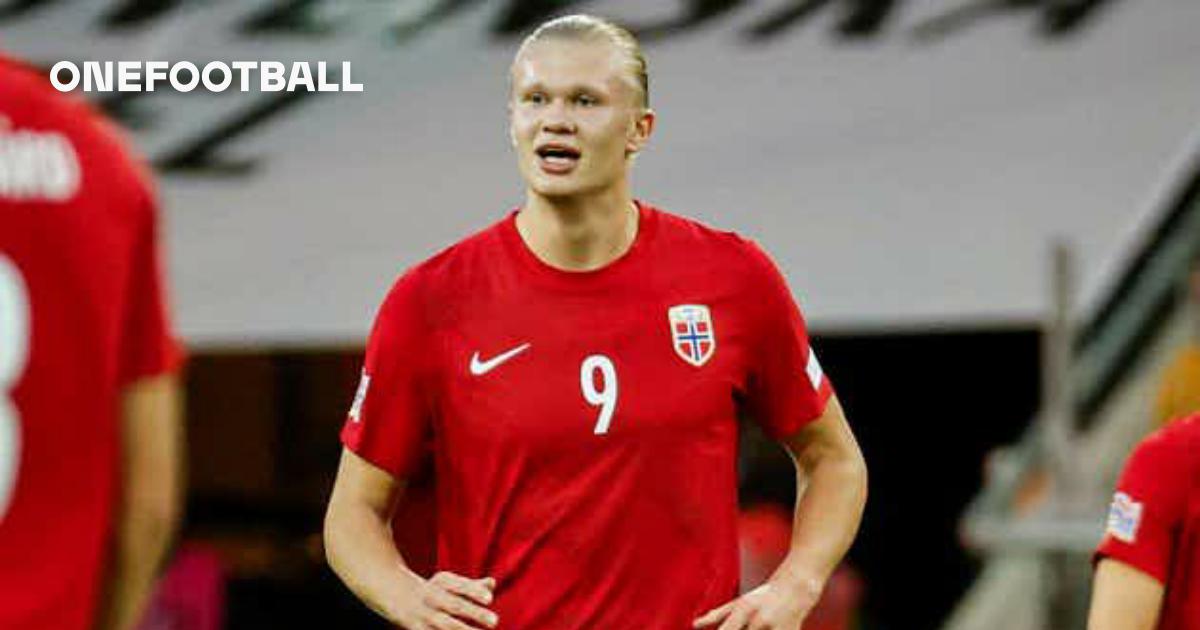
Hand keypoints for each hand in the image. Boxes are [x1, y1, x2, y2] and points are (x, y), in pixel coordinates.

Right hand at [395, 571, 498, 629]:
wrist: (396, 595)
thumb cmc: (433, 590)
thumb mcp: (449, 582)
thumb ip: (471, 585)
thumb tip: (491, 584)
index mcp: (442, 582)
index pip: (460, 585)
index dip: (474, 592)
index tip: (490, 599)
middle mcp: (433, 597)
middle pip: (455, 605)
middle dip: (475, 614)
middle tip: (495, 621)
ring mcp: (426, 615)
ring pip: (447, 626)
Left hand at [692, 577, 821, 629]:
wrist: (798, 587)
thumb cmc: (765, 593)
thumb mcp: (739, 601)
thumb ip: (717, 615)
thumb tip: (695, 625)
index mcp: (744, 609)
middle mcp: (759, 620)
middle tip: (746, 627)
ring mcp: (777, 629)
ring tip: (757, 626)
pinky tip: (768, 628)